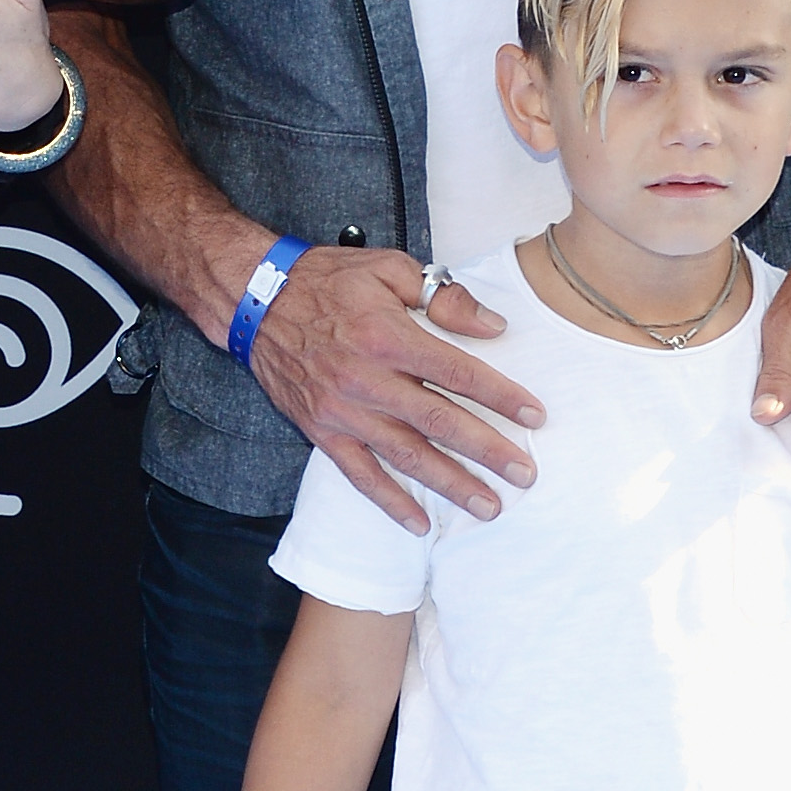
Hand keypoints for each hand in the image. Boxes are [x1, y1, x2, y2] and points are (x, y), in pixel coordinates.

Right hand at [246, 245, 542, 527]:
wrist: (257, 299)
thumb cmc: (327, 280)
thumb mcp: (388, 268)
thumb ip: (443, 295)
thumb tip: (491, 326)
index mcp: (388, 336)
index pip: (458, 372)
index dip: (500, 395)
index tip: (534, 415)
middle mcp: (367, 379)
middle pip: (439, 422)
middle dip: (487, 451)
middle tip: (524, 474)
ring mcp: (343, 410)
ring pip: (406, 456)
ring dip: (450, 484)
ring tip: (488, 506)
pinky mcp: (322, 430)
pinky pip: (359, 474)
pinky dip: (389, 501)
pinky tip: (418, 522)